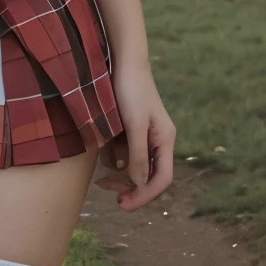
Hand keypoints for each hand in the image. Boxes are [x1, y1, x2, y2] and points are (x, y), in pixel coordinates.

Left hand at [93, 64, 174, 210]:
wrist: (121, 61)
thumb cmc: (130, 89)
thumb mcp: (134, 124)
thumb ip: (138, 154)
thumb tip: (141, 184)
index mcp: (165, 140)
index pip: (162, 179)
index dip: (145, 195)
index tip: (123, 204)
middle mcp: (157, 140)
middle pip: (148, 175)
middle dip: (128, 186)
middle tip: (106, 191)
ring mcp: (144, 135)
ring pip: (133, 165)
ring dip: (117, 170)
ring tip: (99, 174)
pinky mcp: (129, 129)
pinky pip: (122, 151)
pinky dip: (112, 155)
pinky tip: (100, 150)